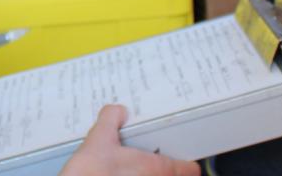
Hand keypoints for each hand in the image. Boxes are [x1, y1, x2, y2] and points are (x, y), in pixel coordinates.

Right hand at [61, 105, 200, 175]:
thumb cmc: (90, 174)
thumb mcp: (99, 138)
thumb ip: (112, 119)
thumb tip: (118, 111)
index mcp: (157, 168)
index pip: (190, 170)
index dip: (187, 162)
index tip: (183, 157)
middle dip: (166, 169)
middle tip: (152, 158)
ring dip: (151, 175)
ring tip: (132, 168)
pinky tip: (118, 174)